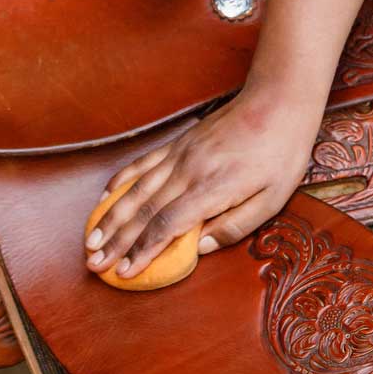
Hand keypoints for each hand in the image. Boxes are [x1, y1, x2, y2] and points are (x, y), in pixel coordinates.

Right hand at [83, 86, 321, 279]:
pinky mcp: (179, 142)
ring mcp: (180, 154)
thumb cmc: (282, 153)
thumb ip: (235, 226)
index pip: (167, 225)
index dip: (142, 251)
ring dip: (110, 216)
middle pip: (144, 211)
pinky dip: (120, 181)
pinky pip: (142, 163)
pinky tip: (105, 197)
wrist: (278, 101)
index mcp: (212, 188)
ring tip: (91, 239)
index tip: (124, 272)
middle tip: (94, 263)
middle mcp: (189, 171)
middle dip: (117, 241)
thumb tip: (199, 250)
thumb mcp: (273, 198)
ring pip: (136, 189)